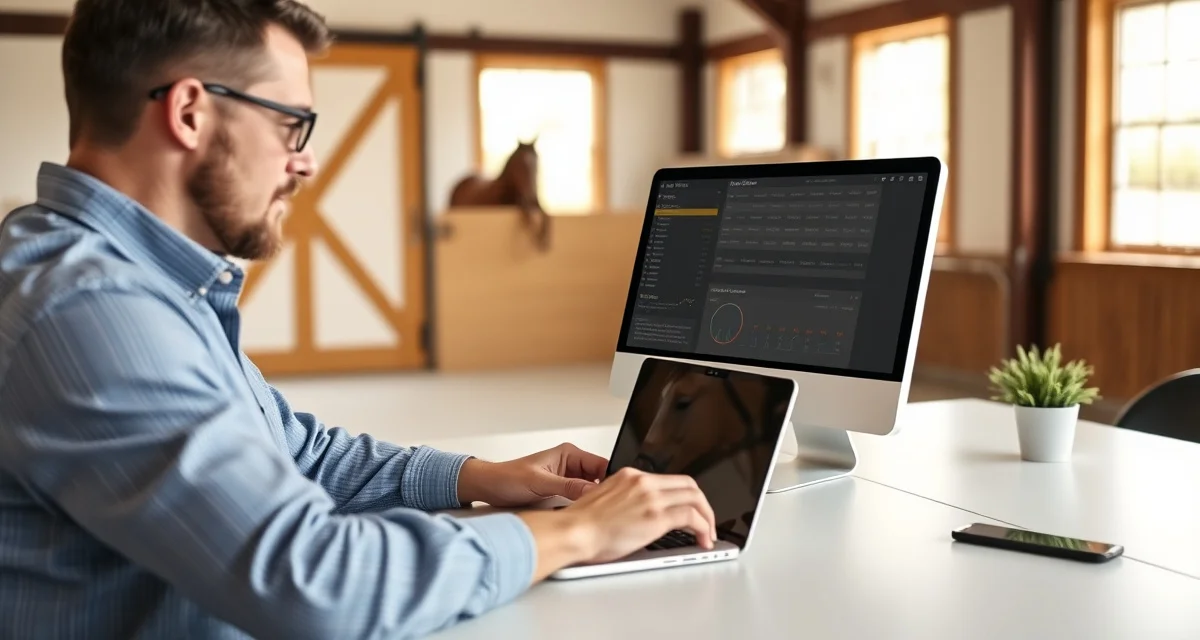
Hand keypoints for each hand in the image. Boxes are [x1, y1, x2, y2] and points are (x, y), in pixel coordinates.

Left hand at [456, 443, 606, 507]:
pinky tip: (581, 517)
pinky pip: (580, 502)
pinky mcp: (561, 495)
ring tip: (593, 513)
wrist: (490, 488)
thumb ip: (567, 486)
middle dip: (602, 494)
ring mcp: (567, 481)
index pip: (600, 465)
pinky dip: (582, 509)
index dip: (610, 480)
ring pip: (591, 493)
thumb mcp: (540, 482)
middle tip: (604, 508)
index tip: (613, 496)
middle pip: (599, 480)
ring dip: (591, 503)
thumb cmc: (508, 477)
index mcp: (568, 455)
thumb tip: (592, 491)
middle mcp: (570, 466)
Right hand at [562, 467, 716, 563]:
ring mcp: (652, 498)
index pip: (670, 480)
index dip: (687, 495)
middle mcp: (643, 482)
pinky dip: (703, 528)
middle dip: (703, 505)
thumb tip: (639, 514)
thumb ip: (626, 500)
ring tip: (708, 534)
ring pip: (695, 498)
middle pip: (689, 485)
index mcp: (631, 476)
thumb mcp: (605, 500)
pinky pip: (692, 517)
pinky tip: (702, 540)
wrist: (574, 531)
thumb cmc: (582, 524)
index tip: (691, 509)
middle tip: (706, 522)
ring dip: (707, 517)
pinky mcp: (657, 516)